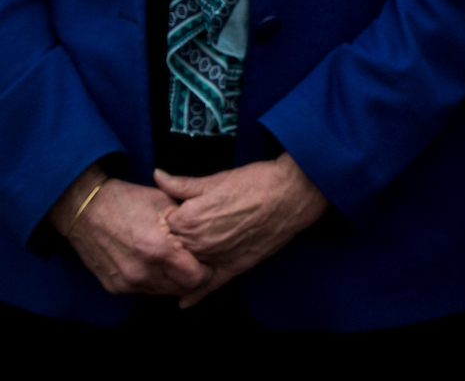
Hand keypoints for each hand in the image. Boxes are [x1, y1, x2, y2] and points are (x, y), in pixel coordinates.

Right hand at [46, 166, 211, 297]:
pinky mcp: (114, 286)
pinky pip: (144, 290)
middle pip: (181, 289)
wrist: (84, 210)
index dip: (207, 270)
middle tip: (197, 262)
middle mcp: (141, 272)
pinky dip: (155, 281)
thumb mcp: (165, 203)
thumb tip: (209, 237)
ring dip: (173, 281)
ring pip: (163, 292)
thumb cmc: (127, 201)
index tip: (210, 260)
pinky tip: (157, 265)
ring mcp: (126, 282)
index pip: (195, 278)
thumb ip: (189, 225)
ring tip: (178, 262)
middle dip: (193, 278)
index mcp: (158, 250)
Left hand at [155, 155, 328, 306]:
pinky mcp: (234, 268)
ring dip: (181, 265)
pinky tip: (184, 302)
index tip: (170, 215)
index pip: (161, 226)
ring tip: (178, 260)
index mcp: (187, 219)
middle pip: (171, 249)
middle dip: (171, 244)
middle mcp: (197, 243)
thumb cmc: (256, 181)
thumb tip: (157, 176)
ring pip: (186, 268)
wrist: (293, 193)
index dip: (166, 219)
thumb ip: (182, 184)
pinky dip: (196, 295)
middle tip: (177, 234)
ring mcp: (215, 258)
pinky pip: (209, 285)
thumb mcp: (217, 179)